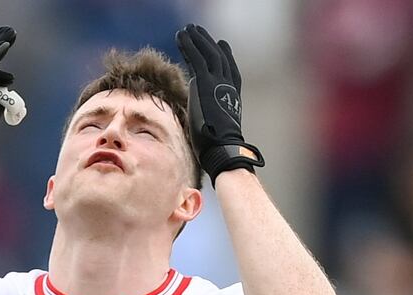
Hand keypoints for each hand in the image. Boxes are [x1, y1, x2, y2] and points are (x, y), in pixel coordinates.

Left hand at [175, 24, 263, 186]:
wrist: (222, 148)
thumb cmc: (218, 149)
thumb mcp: (214, 130)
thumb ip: (209, 122)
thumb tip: (204, 135)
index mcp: (230, 98)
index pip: (230, 72)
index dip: (226, 58)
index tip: (222, 46)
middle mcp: (226, 87)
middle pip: (219, 58)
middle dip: (209, 44)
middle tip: (200, 32)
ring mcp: (217, 83)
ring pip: (207, 54)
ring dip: (197, 39)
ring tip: (189, 28)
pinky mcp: (204, 83)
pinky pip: (195, 58)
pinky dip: (189, 46)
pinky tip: (181, 35)